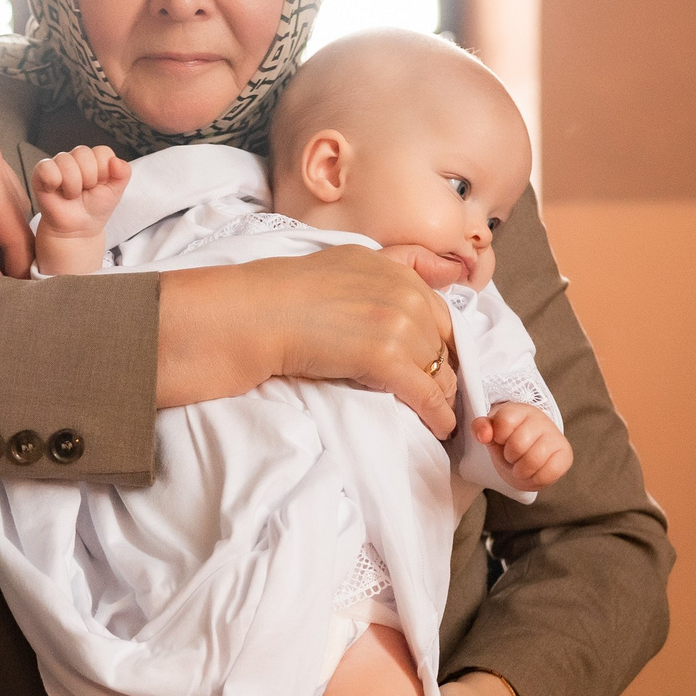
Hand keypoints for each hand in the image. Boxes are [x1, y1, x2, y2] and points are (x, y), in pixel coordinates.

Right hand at [30, 144, 129, 234]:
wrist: (78, 230)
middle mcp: (76, 158)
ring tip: (71, 195)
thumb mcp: (116, 192)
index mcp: (95, 159)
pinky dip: (54, 181)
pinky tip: (56, 190)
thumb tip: (117, 160)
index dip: (103, 172)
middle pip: (83, 153)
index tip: (100, 185)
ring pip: (66, 161)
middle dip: (88, 179)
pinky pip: (47, 167)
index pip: (102, 152)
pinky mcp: (41, 173)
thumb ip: (123, 174)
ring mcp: (58, 164)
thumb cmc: (94, 209)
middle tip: (84, 192)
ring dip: (72, 185)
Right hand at [157, 248, 458, 437]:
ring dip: (443, 395)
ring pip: (438, 369)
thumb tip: (423, 285)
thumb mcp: (338, 267)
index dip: (441, 341)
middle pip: (441, 341)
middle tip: (443, 395)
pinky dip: (438, 414)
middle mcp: (401, 290)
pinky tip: (442, 428)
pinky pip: (426, 393)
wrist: (250, 316)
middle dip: (444, 370)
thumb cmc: (278, 297)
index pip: (436, 309)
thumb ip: (379, 273)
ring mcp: (396, 322)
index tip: (440, 363)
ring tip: (441, 414)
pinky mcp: (385, 358)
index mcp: (389, 268)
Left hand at [474, 403, 572, 489]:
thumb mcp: (492, 434)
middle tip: (513, 456)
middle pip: (517, 445)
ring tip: (522, 466)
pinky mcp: (565, 455)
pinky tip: (534, 473)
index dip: (498, 437)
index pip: (504, 422)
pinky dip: (536, 479)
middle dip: (510, 457)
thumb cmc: (509, 443)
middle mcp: (541, 420)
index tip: (502, 439)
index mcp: (520, 410)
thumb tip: (484, 434)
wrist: (529, 456)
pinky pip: (548, 474)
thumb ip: (481, 428)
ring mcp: (555, 437)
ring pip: (533, 460)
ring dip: (521, 471)